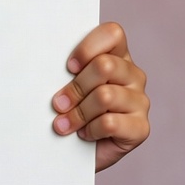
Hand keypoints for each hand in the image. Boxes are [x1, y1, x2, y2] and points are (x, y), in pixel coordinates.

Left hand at [51, 21, 148, 171]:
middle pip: (104, 65)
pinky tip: (84, 134)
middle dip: (75, 86)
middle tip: (58, 103)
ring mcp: (140, 101)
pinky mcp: (141, 128)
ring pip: (105, 95)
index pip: (113, 33)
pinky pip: (110, 122)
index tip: (68, 66)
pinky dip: (90, 129)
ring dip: (78, 112)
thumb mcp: (66, 83)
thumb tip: (43, 60)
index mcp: (117, 55)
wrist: (75, 151)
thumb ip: (67, 69)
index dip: (88, 48)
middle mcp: (133, 75)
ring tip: (63, 123)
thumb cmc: (70, 109)